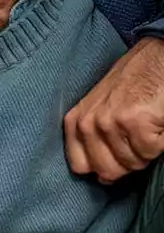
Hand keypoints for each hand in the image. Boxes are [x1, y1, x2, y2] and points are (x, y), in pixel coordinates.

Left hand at [65, 36, 163, 183]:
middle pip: (108, 171)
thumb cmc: (134, 82)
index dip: (102, 169)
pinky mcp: (135, 123)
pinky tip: (158, 121)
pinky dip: (161, 141)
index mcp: (76, 122)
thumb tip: (103, 177)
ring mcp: (110, 123)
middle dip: (129, 163)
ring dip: (147, 150)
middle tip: (139, 141)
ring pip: (133, 163)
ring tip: (149, 125)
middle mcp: (89, 124)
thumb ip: (96, 140)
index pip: (80, 166)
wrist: (158, 54)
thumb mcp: (101, 108)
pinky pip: (151, 152)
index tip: (116, 159)